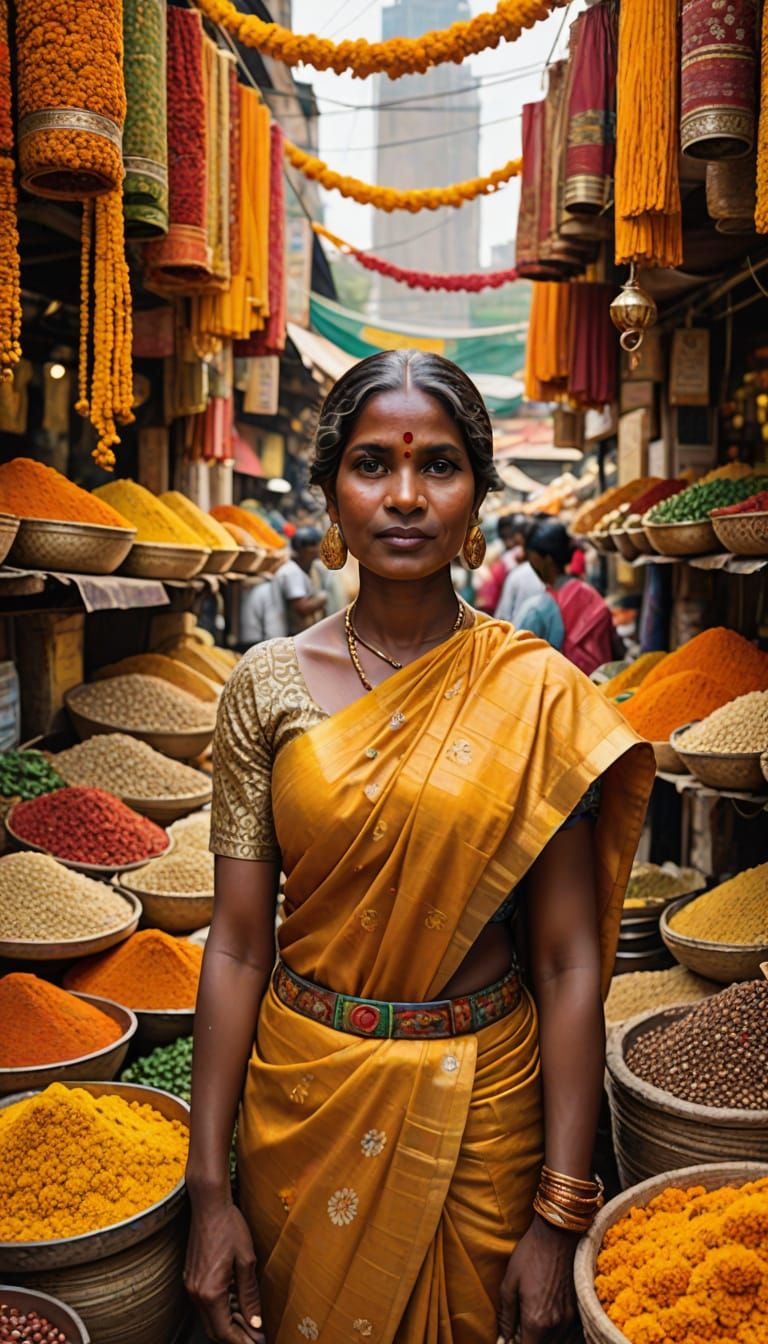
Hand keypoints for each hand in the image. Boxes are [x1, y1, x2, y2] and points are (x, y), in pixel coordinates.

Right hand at [185, 1196, 264, 1343]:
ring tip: (250, 1324)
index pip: (224, 1331)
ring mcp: (191, 1285)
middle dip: (235, 1337)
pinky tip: (236, 1306)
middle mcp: (196, 1292)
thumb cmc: (229, 1227)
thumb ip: (249, 1295)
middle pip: (214, 1329)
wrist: (209, 1205)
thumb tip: (255, 1322)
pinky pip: (205, 1303)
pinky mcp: (191, 1276)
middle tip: (255, 1338)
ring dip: (228, 1325)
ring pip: (209, 1317)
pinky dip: (220, 1310)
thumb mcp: (246, 1261)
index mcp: (210, 1292)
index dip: (241, 1341)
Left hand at [497, 1213, 579, 1343]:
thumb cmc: (530, 1254)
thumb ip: (506, 1315)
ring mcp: (570, 1319)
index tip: (510, 1340)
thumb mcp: (509, 1282)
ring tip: (530, 1326)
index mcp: (536, 1320)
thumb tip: (503, 1338)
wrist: (558, 1234)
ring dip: (543, 1340)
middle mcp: (556, 1325)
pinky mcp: (578, 1310)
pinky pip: (568, 1335)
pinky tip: (546, 1322)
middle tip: (517, 1331)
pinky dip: (557, 1335)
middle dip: (528, 1342)